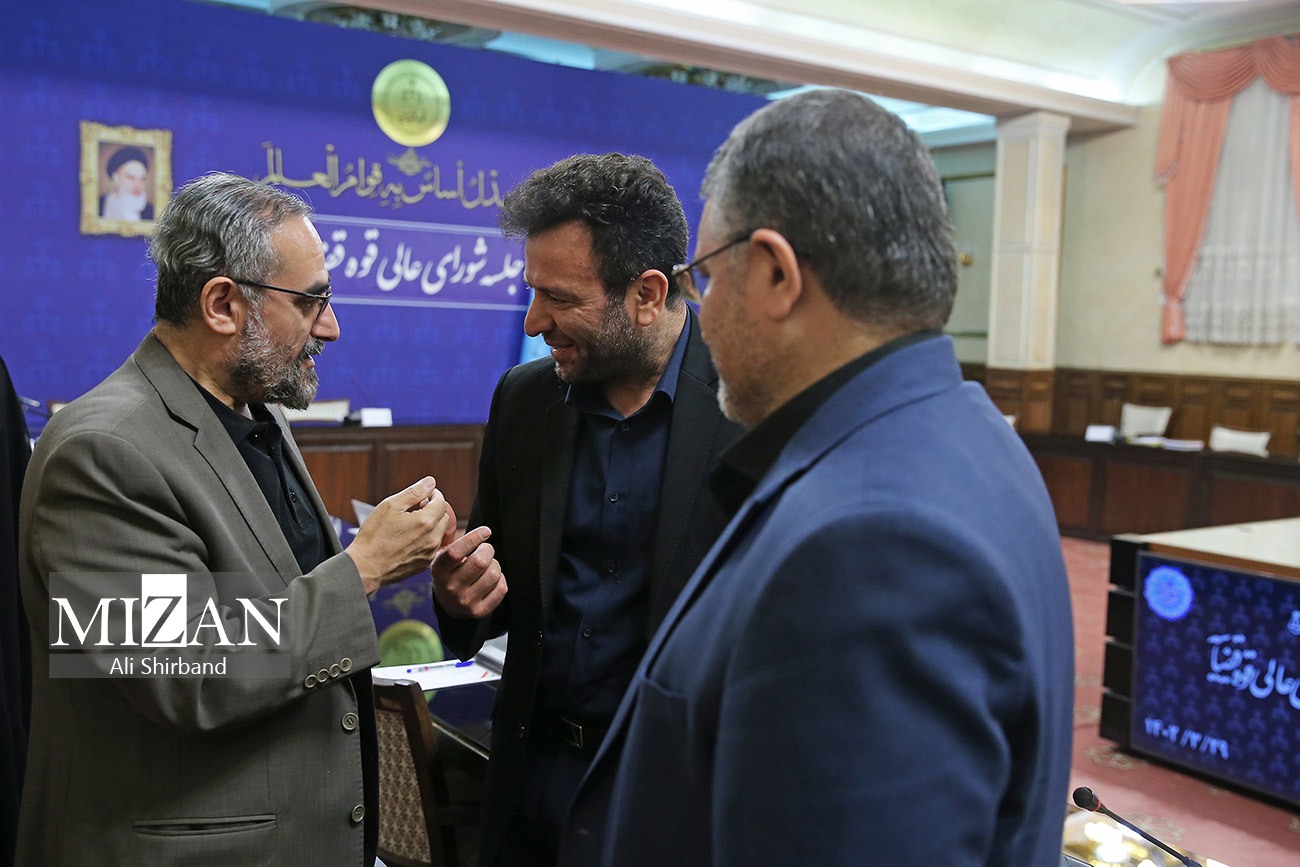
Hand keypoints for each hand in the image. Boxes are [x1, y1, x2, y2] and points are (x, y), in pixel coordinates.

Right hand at [347, 477, 450, 594]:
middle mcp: (432, 538)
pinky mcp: (425, 563)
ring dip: (431, 524)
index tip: (422, 495)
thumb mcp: (390, 505)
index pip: (441, 501)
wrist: (365, 567)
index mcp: (426, 522)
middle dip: (433, 509)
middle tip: (415, 508)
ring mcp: (430, 553)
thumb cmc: (374, 536)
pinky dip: (426, 538)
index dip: (432, 494)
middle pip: (443, 516)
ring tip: (410, 523)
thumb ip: (414, 492)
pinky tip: (409, 538)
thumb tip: (430, 482)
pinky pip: (433, 546)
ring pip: (439, 532)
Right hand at [431, 525, 506, 618]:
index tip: (485, 531)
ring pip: (494, 574)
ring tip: (488, 565)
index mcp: (440, 571)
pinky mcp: (479, 611)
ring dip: (495, 565)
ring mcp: (465, 601)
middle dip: (487, 550)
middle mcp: (450, 587)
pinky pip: (501, 588)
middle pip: (480, 562)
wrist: (449, 606)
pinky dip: (501, 580)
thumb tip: (466, 523)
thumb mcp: (442, 559)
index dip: (473, 538)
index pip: (455, 552)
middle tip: (485, 550)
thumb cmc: (450, 574)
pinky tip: (492, 579)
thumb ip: (452, 541)